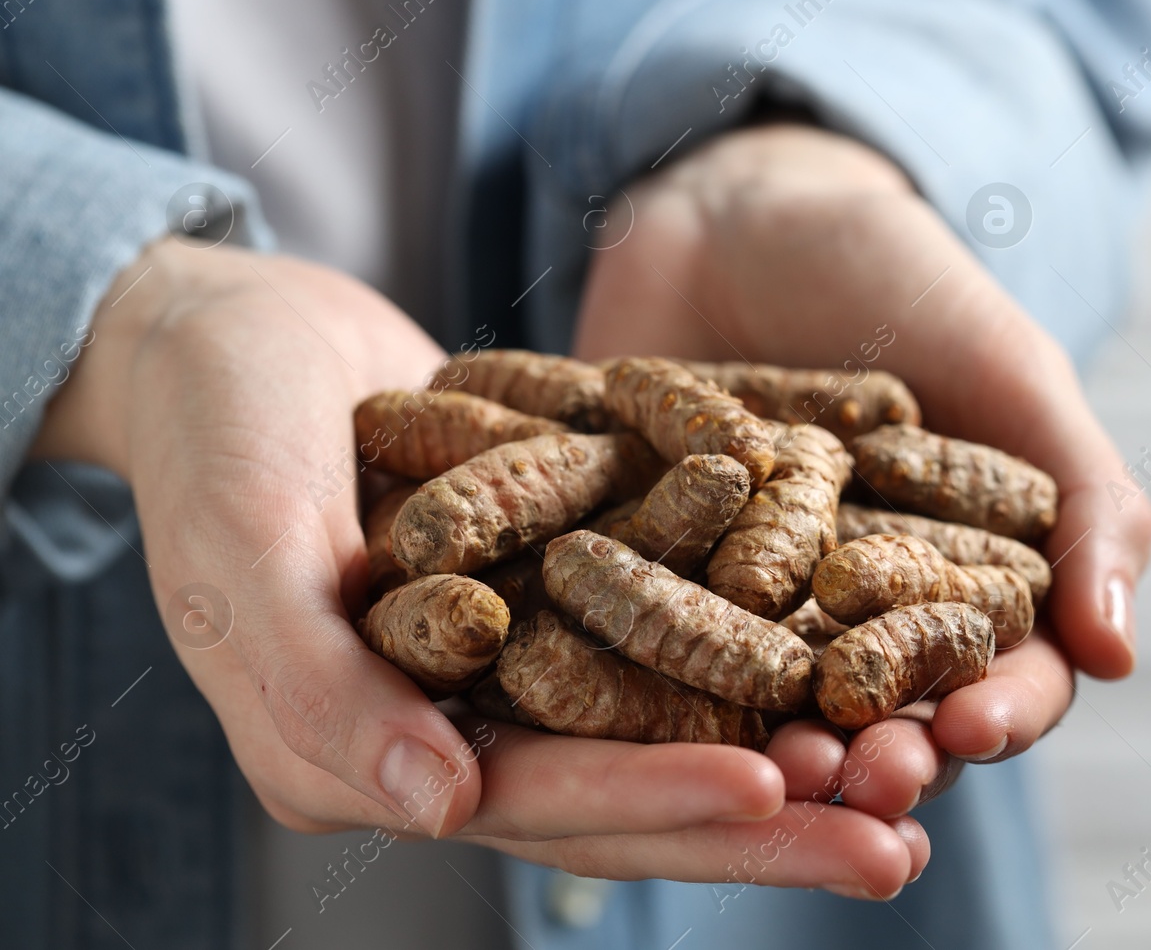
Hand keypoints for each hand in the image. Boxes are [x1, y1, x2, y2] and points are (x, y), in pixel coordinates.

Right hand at [34, 239, 922, 895]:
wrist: (249, 334)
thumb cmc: (217, 437)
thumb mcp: (242, 554)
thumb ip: (320, 688)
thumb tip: (441, 808)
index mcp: (377, 758)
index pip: (537, 802)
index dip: (656, 800)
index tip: (777, 789)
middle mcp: (463, 731)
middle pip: (634, 790)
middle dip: (765, 818)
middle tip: (898, 833)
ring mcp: (525, 663)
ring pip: (676, 719)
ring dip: (791, 745)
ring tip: (915, 759)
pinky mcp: (571, 589)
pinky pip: (678, 624)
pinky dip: (763, 637)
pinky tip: (861, 639)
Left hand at [575, 124, 1150, 817]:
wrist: (743, 205)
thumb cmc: (904, 277)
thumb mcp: (1010, 371)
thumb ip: (1087, 502)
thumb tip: (1121, 659)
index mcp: (964, 580)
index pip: (1002, 674)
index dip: (998, 711)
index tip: (972, 728)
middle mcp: (860, 614)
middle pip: (886, 714)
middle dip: (879, 755)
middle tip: (857, 779)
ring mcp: (752, 604)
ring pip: (770, 706)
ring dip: (772, 749)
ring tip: (766, 770)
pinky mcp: (651, 578)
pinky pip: (650, 639)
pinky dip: (650, 679)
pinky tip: (643, 708)